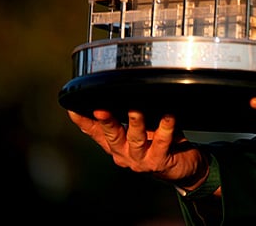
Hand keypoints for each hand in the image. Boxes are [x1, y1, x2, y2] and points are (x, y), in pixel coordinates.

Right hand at [68, 110, 208, 190]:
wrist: (182, 166)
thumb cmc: (159, 142)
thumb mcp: (139, 128)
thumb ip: (128, 115)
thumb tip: (119, 89)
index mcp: (116, 144)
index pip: (95, 132)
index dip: (83, 121)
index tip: (73, 108)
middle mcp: (124, 153)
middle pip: (112, 136)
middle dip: (106, 122)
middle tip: (101, 109)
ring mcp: (140, 160)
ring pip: (136, 139)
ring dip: (135, 123)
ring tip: (136, 110)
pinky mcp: (159, 161)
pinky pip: (162, 142)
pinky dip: (166, 128)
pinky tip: (169, 116)